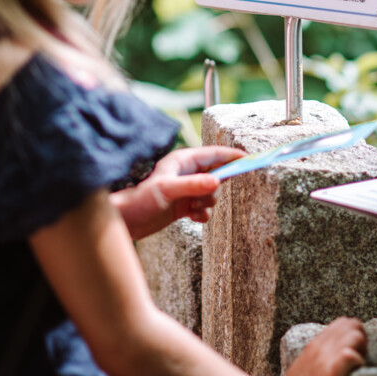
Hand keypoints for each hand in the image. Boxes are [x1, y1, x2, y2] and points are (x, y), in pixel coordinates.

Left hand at [111, 146, 244, 239]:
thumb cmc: (140, 200)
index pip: (214, 154)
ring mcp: (186, 189)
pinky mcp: (184, 204)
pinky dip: (202, 213)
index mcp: (183, 161)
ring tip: (192, 208)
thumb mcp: (166, 190)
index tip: (250, 159)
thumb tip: (217, 181)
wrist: (126, 221)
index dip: (233, 156)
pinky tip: (191, 217)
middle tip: (203, 197)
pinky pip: (205, 208)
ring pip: (212, 193)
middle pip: (217, 174)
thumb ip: (192, 185)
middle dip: (215, 189)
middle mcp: (186, 172)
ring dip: (207, 203)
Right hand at [281, 318, 366, 375]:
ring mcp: (326, 357)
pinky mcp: (333, 371)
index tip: (354, 349)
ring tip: (358, 364)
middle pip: (352, 324)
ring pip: (355, 335)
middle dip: (361, 337)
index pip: (341, 322)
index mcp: (315, 344)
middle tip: (360, 354)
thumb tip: (331, 351)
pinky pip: (352, 355)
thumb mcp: (305, 365)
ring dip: (362, 348)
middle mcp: (321, 346)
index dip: (353, 332)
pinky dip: (359, 362)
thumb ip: (317, 354)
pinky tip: (355, 372)